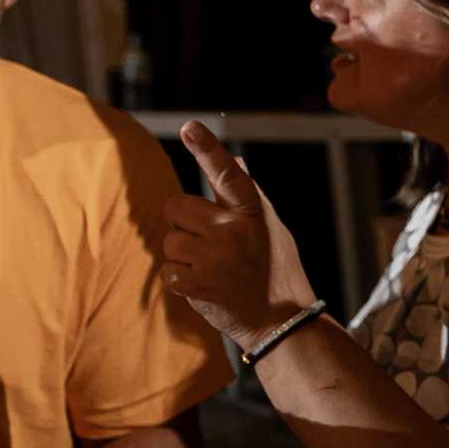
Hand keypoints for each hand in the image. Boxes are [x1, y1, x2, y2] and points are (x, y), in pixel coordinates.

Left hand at [160, 121, 316, 348]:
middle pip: (176, 207)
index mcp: (253, 212)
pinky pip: (167, 270)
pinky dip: (179, 280)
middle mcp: (234, 230)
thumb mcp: (271, 227)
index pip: (228, 174)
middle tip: (208, 244)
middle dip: (184, 225)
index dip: (208, 148)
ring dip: (183, 257)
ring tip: (213, 270)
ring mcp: (216, 258)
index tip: (189, 126)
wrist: (281, 320)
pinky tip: (204, 286)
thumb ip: (247, 196)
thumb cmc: (275, 269)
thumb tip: (234, 162)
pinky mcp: (199, 284)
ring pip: (169, 242)